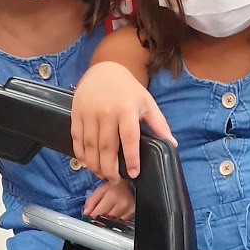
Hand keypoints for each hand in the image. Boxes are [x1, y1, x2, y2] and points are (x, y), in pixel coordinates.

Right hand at [72, 62, 174, 180]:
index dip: (131, 158)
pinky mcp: (76, 114)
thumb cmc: (128, 90)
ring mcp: (89, 113)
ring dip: (95, 165)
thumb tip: (172, 144)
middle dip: (110, 169)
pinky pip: (76, 139)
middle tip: (115, 180)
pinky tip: (88, 163)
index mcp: (127, 110)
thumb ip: (159, 125)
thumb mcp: (147, 103)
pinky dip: (81, 155)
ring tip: (102, 175)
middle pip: (106, 148)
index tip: (133, 174)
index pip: (129, 138)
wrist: (104, 69)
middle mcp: (107, 112)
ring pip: (90, 147)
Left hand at [84, 180, 134, 219]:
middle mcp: (121, 204)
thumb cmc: (116, 186)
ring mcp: (128, 210)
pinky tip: (115, 212)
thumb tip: (86, 213)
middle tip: (100, 212)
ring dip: (108, 219)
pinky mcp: (131, 214)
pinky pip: (119, 222)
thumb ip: (92, 201)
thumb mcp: (101, 189)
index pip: (97, 213)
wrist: (131, 185)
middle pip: (104, 219)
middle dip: (100, 217)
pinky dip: (115, 219)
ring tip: (109, 210)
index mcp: (112, 196)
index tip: (90, 216)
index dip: (91, 216)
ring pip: (111, 222)